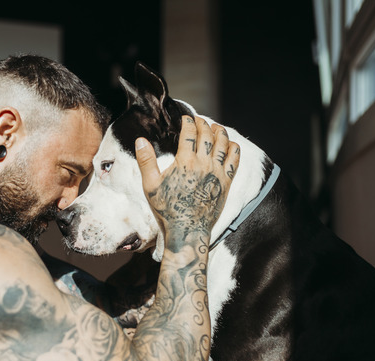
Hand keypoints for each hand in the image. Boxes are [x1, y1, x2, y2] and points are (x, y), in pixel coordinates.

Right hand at [134, 116, 239, 251]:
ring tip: (216, 127)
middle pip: (208, 135)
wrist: (187, 229)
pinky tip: (232, 144)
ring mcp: (217, 173)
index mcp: (185, 162)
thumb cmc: (167, 208)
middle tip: (200, 120)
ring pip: (223, 144)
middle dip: (204, 123)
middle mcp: (203, 164)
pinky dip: (234, 149)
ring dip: (220, 132)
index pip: (190, 133)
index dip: (188, 122)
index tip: (186, 118)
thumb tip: (140, 140)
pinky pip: (235, 160)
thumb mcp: (150, 185)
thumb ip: (146, 161)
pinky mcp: (226, 182)